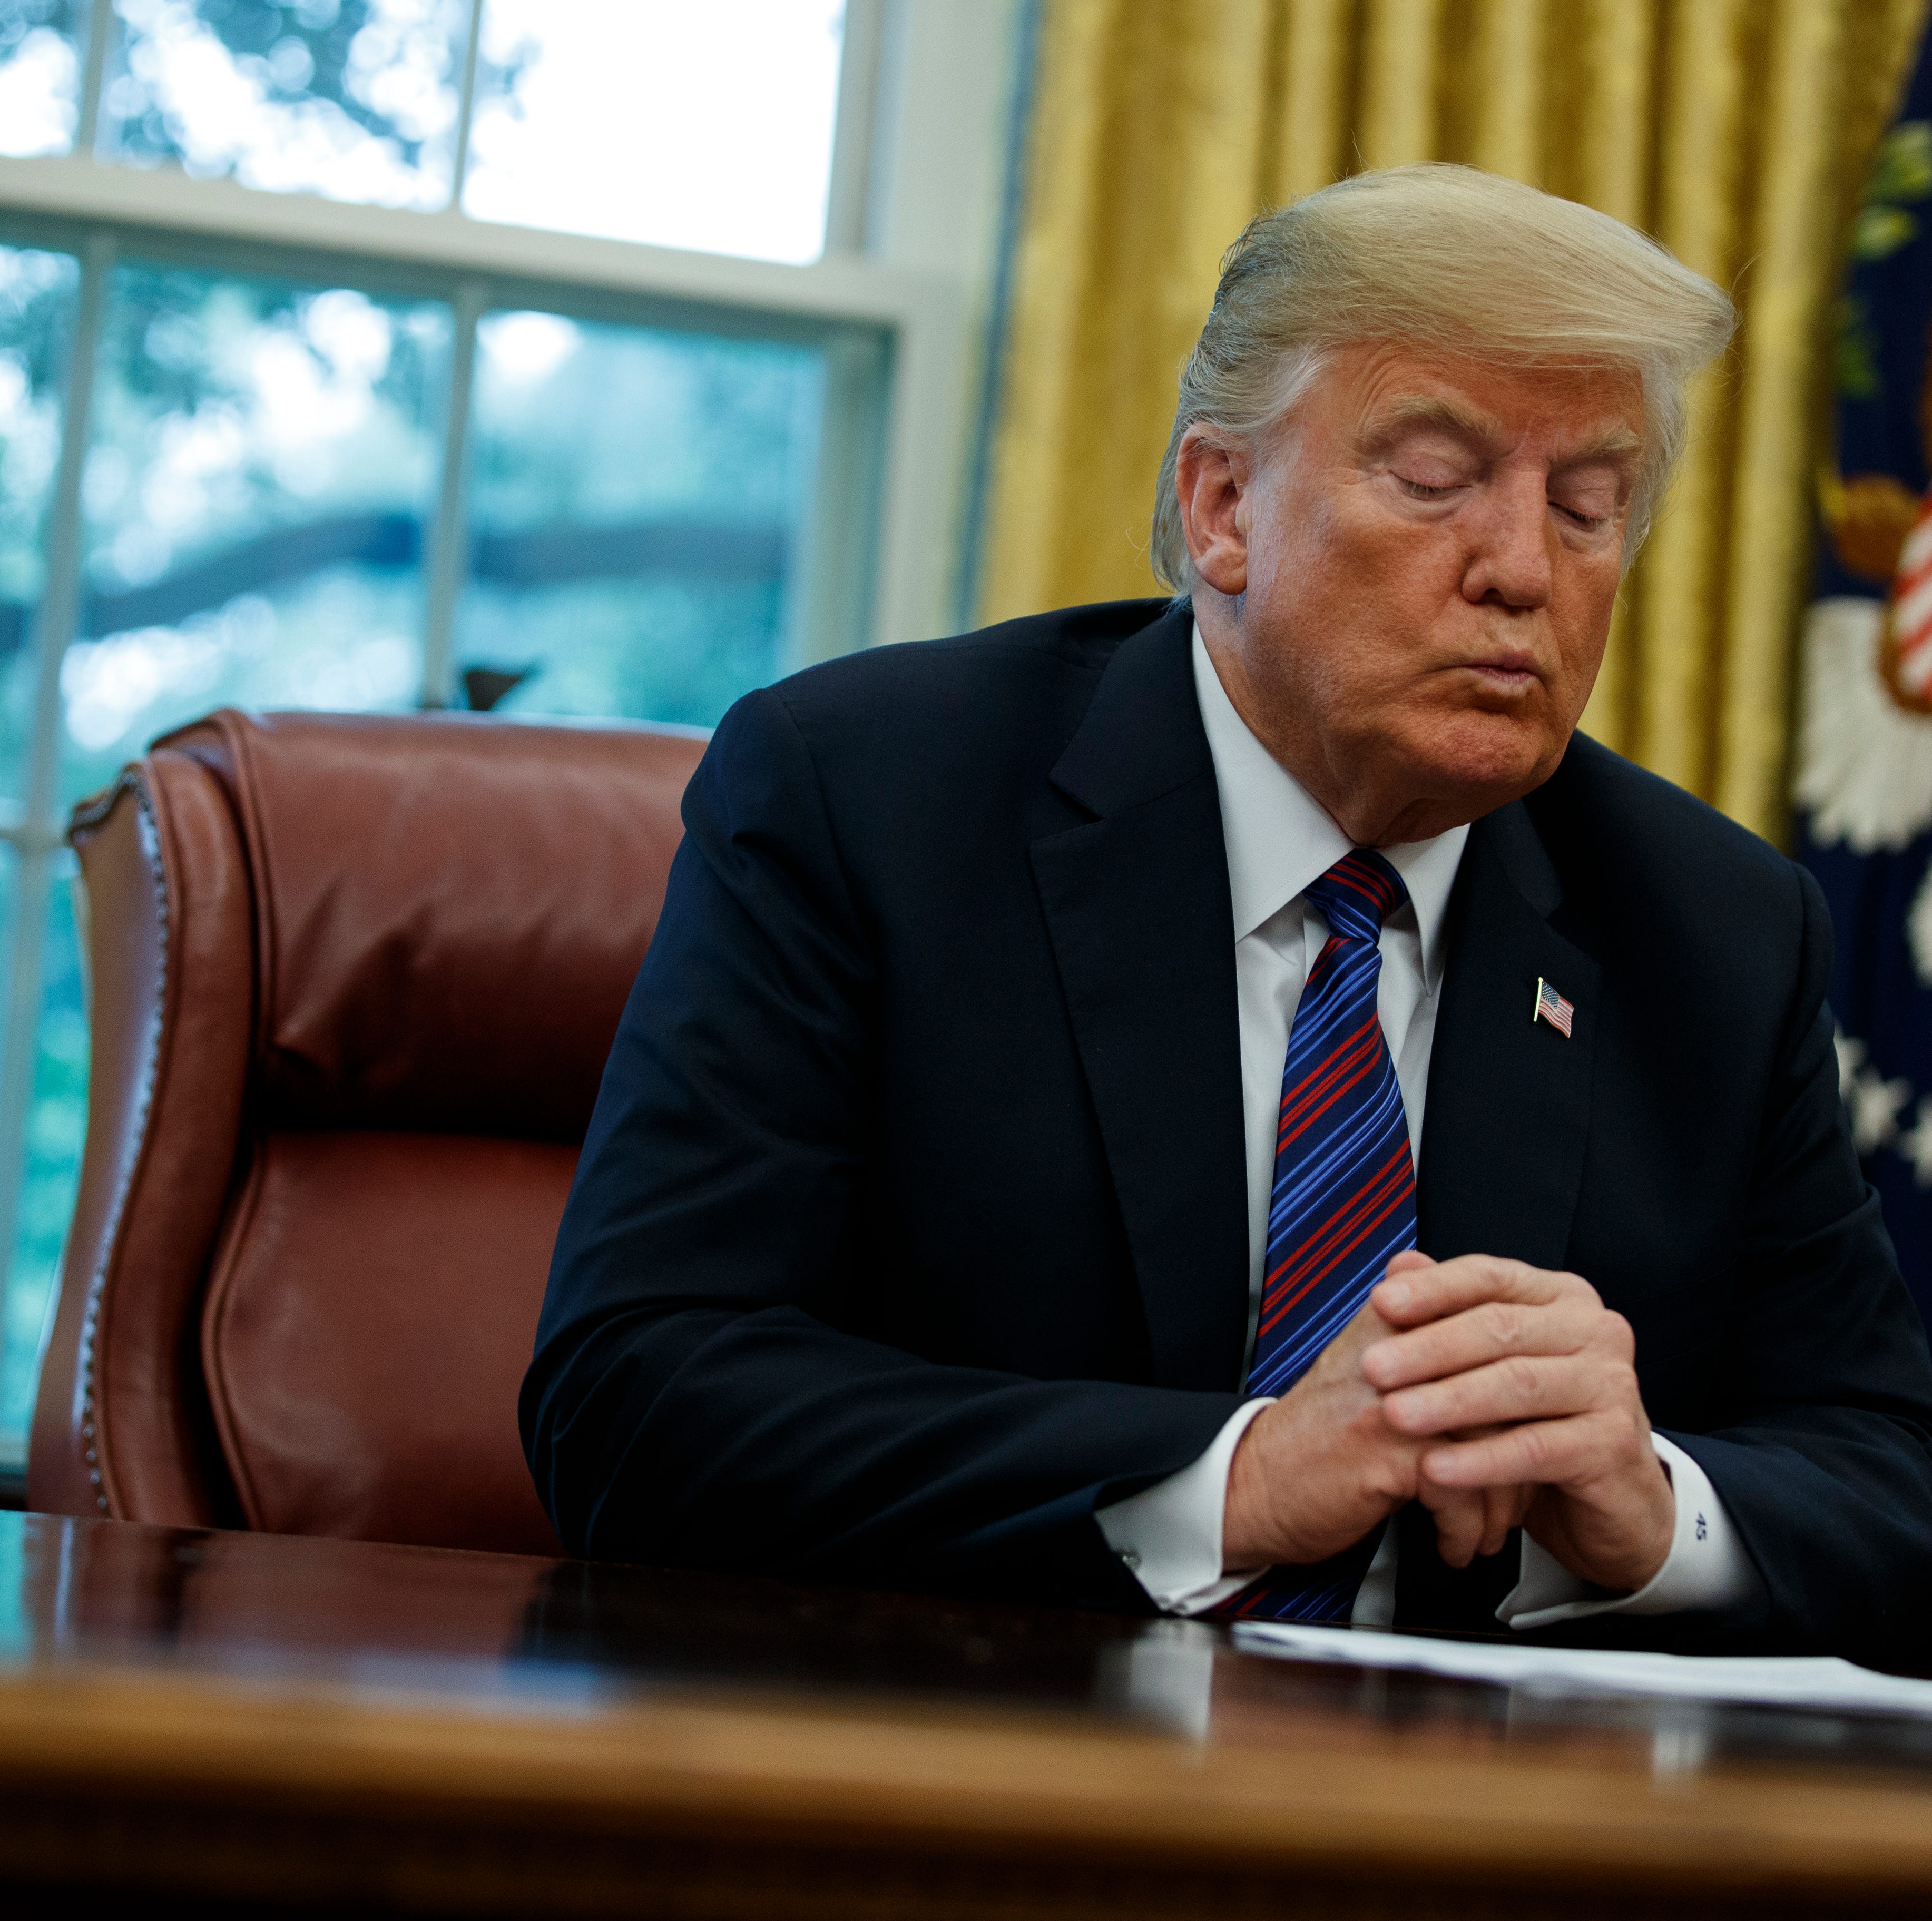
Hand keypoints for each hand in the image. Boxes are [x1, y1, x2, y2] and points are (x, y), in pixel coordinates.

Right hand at [1222, 1292, 1515, 1570]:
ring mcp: (1388, 1403)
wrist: (1254, 1485)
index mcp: (1390, 1325)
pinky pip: (1458, 1490)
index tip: (1532, 1427)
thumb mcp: (1357, 1360)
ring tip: (1498, 1526)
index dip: (1519, 1391)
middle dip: (1526, 1449)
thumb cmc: (1315, 1434)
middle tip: (1532, 1482)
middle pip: (1499, 1390)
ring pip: (1489, 1442)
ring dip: (1504, 1499)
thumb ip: (1401, 1322)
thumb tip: (1426, 1268)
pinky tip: (1459, 1545)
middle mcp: (1392, 1356)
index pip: (1487, 1338)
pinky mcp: (1382, 1455)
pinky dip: (1467, 1530)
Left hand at [1361, 1251, 1673, 1592]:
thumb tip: (1398, 1265)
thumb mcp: (1491, 1363)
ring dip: (1449, 1400)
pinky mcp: (1615, 1444)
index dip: (1433, 1288)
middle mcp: (1596, 1330)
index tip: (1379, 1303)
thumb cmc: (1538, 1418)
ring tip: (1393, 1415)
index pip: (1491, 1276)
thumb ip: (1450, 1312)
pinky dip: (1481, 1458)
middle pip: (1500, 1328)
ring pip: (1517, 1385)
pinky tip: (1435, 1468)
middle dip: (1428, 1348)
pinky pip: (1536, 1448)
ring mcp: (1612, 1385)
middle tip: (1370, 1367)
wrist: (1606, 1497)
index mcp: (1562, 1297)